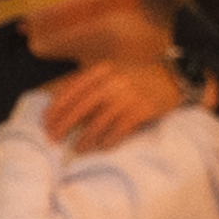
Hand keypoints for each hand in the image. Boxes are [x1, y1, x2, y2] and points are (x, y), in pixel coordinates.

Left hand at [33, 56, 179, 151]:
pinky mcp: (140, 111)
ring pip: (97, 123)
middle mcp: (112, 82)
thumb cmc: (137, 79)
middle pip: (79, 107)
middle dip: (63, 125)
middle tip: (53, 138)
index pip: (70, 90)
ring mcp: (127, 97)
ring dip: (84, 139)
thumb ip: (90, 86)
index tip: (45, 122)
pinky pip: (117, 131)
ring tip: (77, 148)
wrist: (172, 79)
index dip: (55, 108)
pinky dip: (107, 141)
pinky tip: (101, 147)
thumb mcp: (112, 73)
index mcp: (101, 71)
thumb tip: (62, 108)